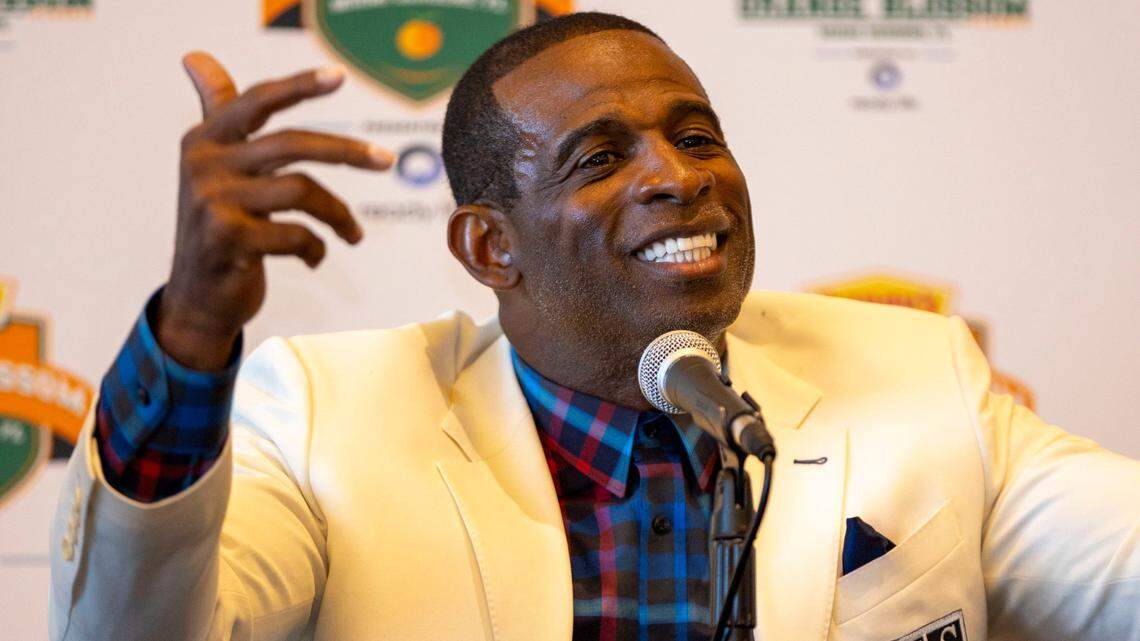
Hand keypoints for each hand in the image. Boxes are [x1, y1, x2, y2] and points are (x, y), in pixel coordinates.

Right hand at [157, 52, 392, 370]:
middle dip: (347, 152)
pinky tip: (314, 257)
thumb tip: (195, 57)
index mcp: (205, 141)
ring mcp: (213, 203)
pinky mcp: (228, 240)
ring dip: (339, 215)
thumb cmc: (219, 228)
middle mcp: (204, 165)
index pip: (257, 102)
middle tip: (387, 161)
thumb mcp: (216, 169)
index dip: (299, 87)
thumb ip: (216, 114)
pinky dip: (316, 248)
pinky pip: (298, 234)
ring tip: (353, 234)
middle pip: (292, 144)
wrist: (198, 300)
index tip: (339, 77)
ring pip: (302, 191)